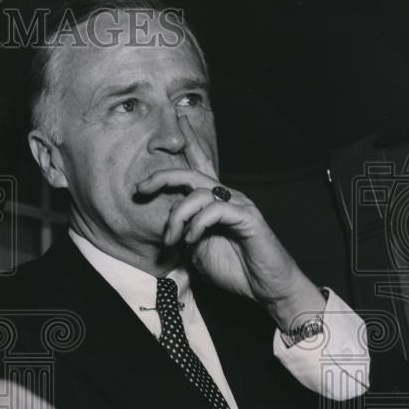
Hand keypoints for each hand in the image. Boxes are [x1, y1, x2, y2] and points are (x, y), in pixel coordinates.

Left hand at [136, 116, 325, 329]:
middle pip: (192, 172)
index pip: (201, 164)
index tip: (177, 120)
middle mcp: (227, 196)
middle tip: (141, 188)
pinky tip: (192, 238)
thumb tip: (168, 224)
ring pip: (198, 192)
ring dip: (177, 216)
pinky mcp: (248, 218)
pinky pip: (215, 209)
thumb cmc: (236, 267)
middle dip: (163, 175)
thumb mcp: (198, 249)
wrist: (267, 288)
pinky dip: (197, 223)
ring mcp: (239, 205)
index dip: (190, 140)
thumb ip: (185, 231)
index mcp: (215, 201)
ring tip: (172, 238)